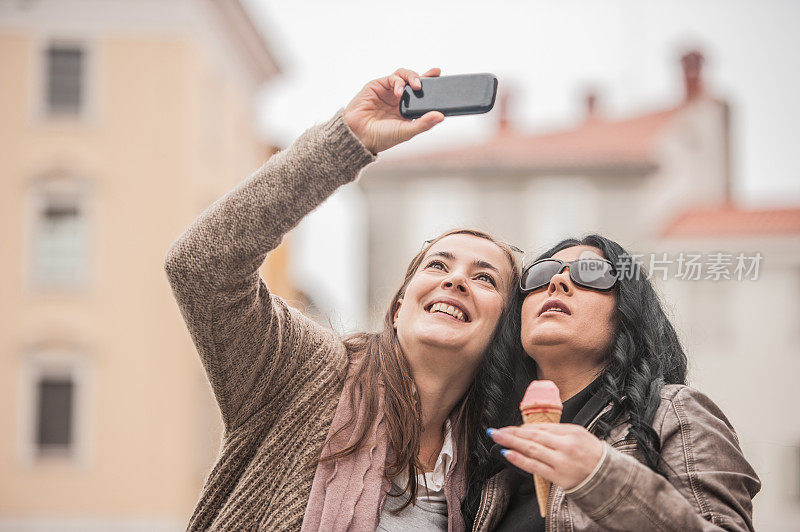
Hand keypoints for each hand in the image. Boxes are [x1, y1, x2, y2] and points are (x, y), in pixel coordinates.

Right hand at [344, 67, 444, 153]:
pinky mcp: (378, 85)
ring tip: (416, 86)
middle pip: (415, 81)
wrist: (358, 136)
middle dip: (425, 76)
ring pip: (404, 75)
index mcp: (407, 109)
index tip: (442, 78)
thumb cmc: (381, 137)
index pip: (423, 94)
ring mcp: (388, 91)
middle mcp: (399, 99)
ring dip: (412, 77)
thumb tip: (441, 116)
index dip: (432, 85)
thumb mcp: (406, 132)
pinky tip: (399, 91)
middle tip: (434, 75)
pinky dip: (398, 82)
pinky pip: (392, 78)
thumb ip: (423, 123)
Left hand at [489, 423, 604, 489]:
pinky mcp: (559, 477)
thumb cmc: (592, 455)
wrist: (609, 478)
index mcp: (571, 432)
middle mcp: (566, 445)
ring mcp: (562, 461)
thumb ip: (558, 432)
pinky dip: (519, 459)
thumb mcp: (579, 435)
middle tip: (495, 431)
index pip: (541, 427)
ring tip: (497, 439)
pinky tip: (508, 454)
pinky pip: (535, 467)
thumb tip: (531, 430)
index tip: (508, 427)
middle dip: (511, 433)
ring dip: (511, 443)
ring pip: (531, 449)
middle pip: (533, 435)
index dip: (521, 427)